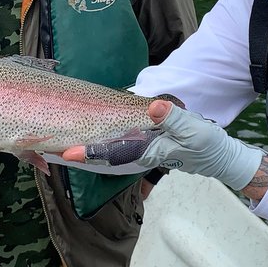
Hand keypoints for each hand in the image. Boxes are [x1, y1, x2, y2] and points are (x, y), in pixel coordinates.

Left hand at [67, 100, 263, 191]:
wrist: (220, 158)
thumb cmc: (207, 145)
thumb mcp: (193, 129)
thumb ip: (173, 119)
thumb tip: (155, 108)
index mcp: (147, 150)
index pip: (113, 152)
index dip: (90, 152)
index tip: (67, 153)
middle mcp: (139, 153)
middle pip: (103, 154)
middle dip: (77, 151)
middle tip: (47, 146)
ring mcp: (141, 151)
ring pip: (108, 151)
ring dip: (85, 148)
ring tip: (57, 143)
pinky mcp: (145, 146)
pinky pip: (118, 147)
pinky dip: (100, 144)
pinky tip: (86, 140)